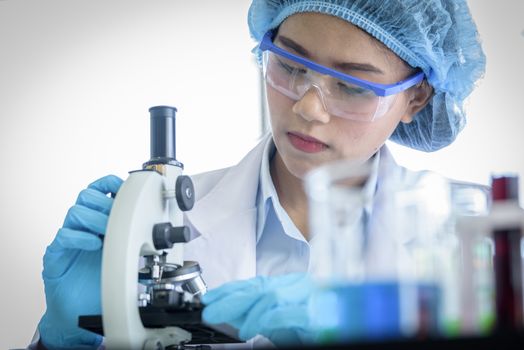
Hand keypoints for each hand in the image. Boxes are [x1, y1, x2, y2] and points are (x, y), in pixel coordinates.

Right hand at [37, 175, 122, 349]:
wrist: (79, 313)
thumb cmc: (101, 283)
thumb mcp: (124, 256)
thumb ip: (134, 239)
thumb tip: (159, 230)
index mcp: (99, 222)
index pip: (100, 191)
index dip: (111, 184)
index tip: (125, 188)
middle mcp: (83, 227)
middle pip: (87, 196)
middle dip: (106, 202)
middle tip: (118, 217)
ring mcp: (68, 239)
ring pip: (76, 211)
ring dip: (95, 218)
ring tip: (107, 232)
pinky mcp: (56, 254)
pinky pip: (64, 235)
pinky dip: (81, 236)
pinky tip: (94, 244)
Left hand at [202, 273, 314, 345]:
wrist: (344, 327)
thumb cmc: (310, 326)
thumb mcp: (275, 320)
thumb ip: (253, 314)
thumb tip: (224, 312)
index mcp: (286, 285)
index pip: (252, 283)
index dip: (228, 290)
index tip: (208, 299)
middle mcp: (297, 285)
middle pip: (258, 287)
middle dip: (231, 299)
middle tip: (210, 311)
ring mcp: (309, 297)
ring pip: (271, 296)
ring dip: (251, 313)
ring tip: (241, 330)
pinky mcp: (317, 313)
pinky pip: (290, 312)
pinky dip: (270, 319)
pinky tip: (257, 328)